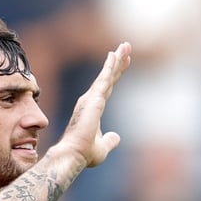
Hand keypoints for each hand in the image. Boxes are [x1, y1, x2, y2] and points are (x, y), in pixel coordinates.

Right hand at [61, 42, 131, 167]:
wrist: (73, 155)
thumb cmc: (85, 153)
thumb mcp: (103, 148)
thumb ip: (110, 141)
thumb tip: (117, 137)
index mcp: (93, 110)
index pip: (107, 88)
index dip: (115, 74)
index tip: (124, 62)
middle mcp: (90, 101)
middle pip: (108, 77)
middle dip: (117, 62)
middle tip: (126, 46)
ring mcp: (91, 99)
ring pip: (107, 75)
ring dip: (116, 60)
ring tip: (126, 45)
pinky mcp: (93, 100)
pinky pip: (104, 79)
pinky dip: (110, 66)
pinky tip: (115, 55)